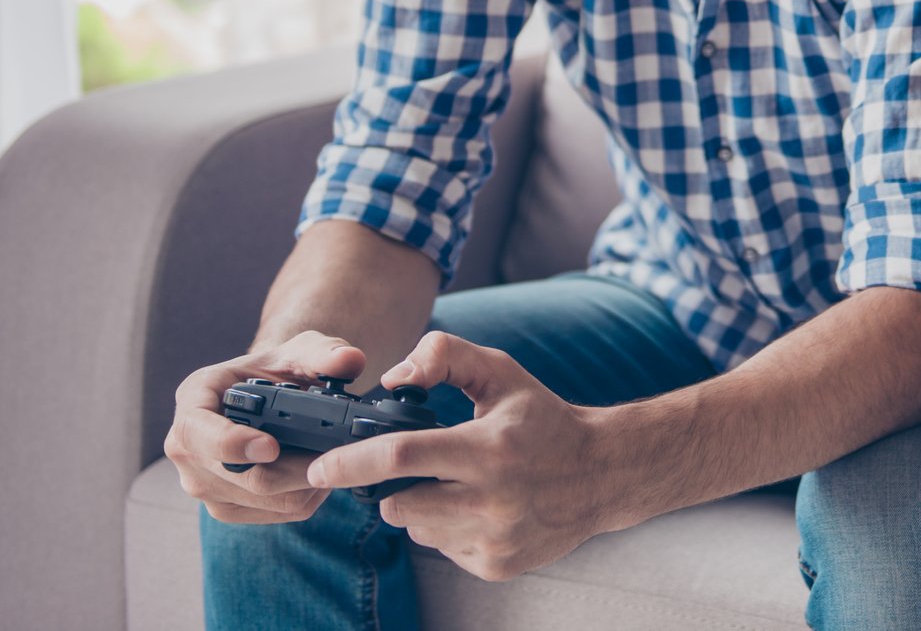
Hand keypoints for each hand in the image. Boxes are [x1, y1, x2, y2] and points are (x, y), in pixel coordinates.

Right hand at [165, 331, 365, 523]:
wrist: (269, 397)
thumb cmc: (276, 370)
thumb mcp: (300, 350)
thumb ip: (325, 352)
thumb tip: (350, 361)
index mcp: (193, 400)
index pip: (195, 430)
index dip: (231, 443)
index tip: (271, 446)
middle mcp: (186, 448)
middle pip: (240, 476)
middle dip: (294, 468)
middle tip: (334, 453)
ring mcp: (203, 484)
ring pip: (263, 500)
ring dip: (305, 484)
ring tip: (331, 457)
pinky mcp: (227, 508)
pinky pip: (274, 514)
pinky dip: (305, 497)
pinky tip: (319, 473)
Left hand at [307, 332, 607, 580]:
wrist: (601, 474)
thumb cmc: (543, 418)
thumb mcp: (501, 372)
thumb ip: (444, 356)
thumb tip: (393, 378)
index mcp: (489, 448)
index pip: (402, 456)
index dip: (352, 462)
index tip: (319, 468)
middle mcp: (491, 499)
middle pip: (400, 501)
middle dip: (392, 484)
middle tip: (424, 464)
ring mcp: (494, 539)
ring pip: (416, 528)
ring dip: (422, 506)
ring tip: (461, 484)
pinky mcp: (496, 565)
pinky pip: (442, 549)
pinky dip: (448, 528)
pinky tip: (480, 507)